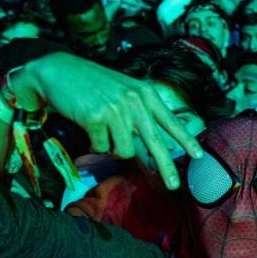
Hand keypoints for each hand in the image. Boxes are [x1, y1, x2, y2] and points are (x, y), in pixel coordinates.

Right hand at [16, 53, 202, 189]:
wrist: (58, 71)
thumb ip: (141, 112)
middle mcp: (134, 101)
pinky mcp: (95, 118)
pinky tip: (88, 129)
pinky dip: (95, 145)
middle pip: (155, 142)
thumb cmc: (93, 84)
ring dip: (113, 150)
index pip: (171, 121)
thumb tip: (158, 144)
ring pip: (124, 151)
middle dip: (166, 168)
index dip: (186, 140)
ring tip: (104, 135)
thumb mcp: (125, 91)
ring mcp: (116, 110)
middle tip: (174, 186)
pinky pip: (101, 147)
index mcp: (145, 94)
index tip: (199, 156)